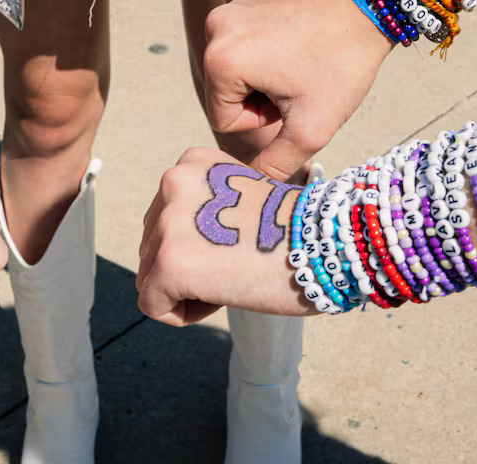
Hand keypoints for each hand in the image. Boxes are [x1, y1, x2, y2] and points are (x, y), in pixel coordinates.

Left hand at [137, 147, 309, 325]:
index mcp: (191, 164)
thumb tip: (177, 242)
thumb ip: (204, 209)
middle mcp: (173, 183)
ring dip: (187, 289)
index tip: (238, 245)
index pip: (166, 218)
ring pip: (150, 276)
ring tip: (233, 278)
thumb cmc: (295, 232)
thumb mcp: (239, 198)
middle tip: (237, 266)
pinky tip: (222, 298)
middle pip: (152, 247)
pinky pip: (153, 304)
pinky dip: (183, 313)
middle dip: (189, 268)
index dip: (199, 245)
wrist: (326, 245)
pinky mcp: (169, 263)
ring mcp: (168, 223)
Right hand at [203, 0, 393, 179]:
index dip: (263, 120)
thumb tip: (254, 190)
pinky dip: (270, 52)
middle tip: (301, 80)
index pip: (224, 119)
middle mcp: (215, 28)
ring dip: (267, 77)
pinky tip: (300, 44)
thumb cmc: (342, 64)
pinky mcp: (247, 0)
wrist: (370, 4)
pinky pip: (247, 45)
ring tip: (301, 62)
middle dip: (263, 97)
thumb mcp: (311, 127)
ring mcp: (230, 8)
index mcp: (220, 60)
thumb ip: (276, 165)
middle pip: (227, 93)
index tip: (294, 97)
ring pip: (238, 70)